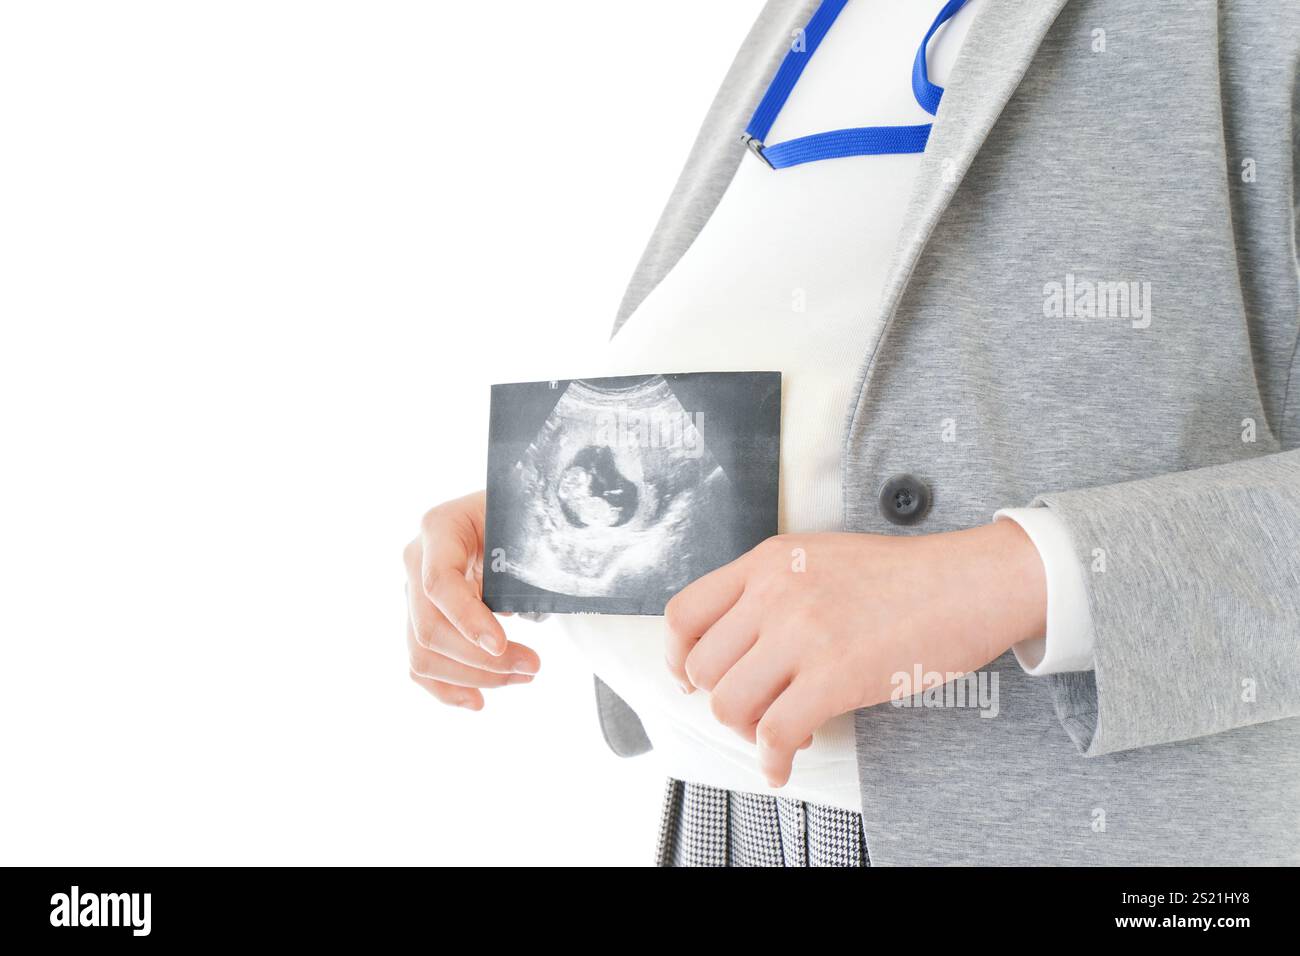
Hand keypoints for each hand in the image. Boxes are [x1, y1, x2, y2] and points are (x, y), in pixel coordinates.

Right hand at [403, 490, 539, 708]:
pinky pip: (421, 663)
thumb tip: (532, 612)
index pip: (439, 583)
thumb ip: (525, 558)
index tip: (501, 645)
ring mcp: (414, 591)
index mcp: (439, 527)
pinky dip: (447, 687)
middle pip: (430, 628)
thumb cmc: (523, 513)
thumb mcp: (526, 523)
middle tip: (533, 667)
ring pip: (424, 653)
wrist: (511, 510)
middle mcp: (417, 560)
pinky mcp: (423, 618)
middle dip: (481, 659)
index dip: (468, 619)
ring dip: (474, 676)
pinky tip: (477, 701)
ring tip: (523, 676)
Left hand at [663, 521, 1045, 785]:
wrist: (968, 582)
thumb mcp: (818, 557)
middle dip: (723, 700)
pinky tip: (785, 764)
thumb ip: (771, 589)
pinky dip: (773, 760)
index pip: (684, 614)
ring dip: (748, 731)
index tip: (689, 679)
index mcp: (766, 562)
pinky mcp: (834, 676)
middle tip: (753, 710)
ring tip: (780, 731)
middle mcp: (774, 593)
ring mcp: (803, 634)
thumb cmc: (901, 576)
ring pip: (731, 705)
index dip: (678, 657)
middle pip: (704, 668)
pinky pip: (775, 734)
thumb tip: (734, 643)